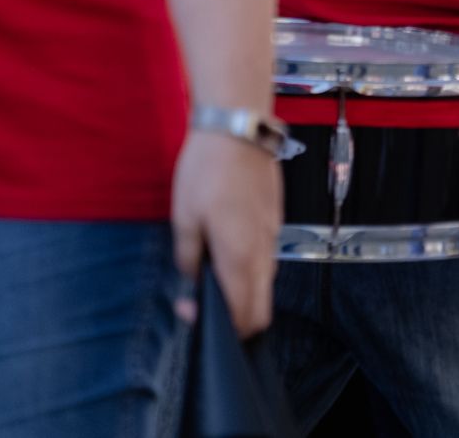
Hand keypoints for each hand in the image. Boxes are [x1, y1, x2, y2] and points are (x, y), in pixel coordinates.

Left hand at [171, 130, 280, 335]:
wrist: (239, 129)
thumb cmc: (207, 171)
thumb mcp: (184, 217)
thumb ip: (188, 257)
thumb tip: (192, 279)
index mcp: (239, 257)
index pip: (243, 315)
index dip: (221, 329)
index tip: (193, 314)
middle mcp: (263, 251)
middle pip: (262, 308)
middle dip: (238, 319)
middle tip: (206, 305)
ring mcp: (273, 234)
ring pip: (265, 282)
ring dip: (245, 292)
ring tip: (213, 275)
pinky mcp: (275, 218)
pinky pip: (266, 257)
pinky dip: (251, 268)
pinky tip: (228, 249)